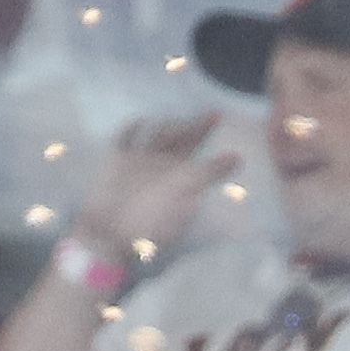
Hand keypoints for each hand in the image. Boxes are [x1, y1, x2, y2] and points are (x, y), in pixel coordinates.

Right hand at [78, 112, 239, 264]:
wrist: (110, 236)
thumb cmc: (150, 224)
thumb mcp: (183, 200)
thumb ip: (207, 175)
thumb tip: (239, 158)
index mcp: (180, 177)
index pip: (199, 153)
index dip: (208, 136)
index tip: (220, 119)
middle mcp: (163, 165)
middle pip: (181, 139)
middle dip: (195, 126)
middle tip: (213, 114)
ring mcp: (140, 161)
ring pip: (157, 135)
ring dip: (168, 126)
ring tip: (176, 123)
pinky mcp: (117, 161)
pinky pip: (125, 138)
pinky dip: (132, 129)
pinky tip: (141, 121)